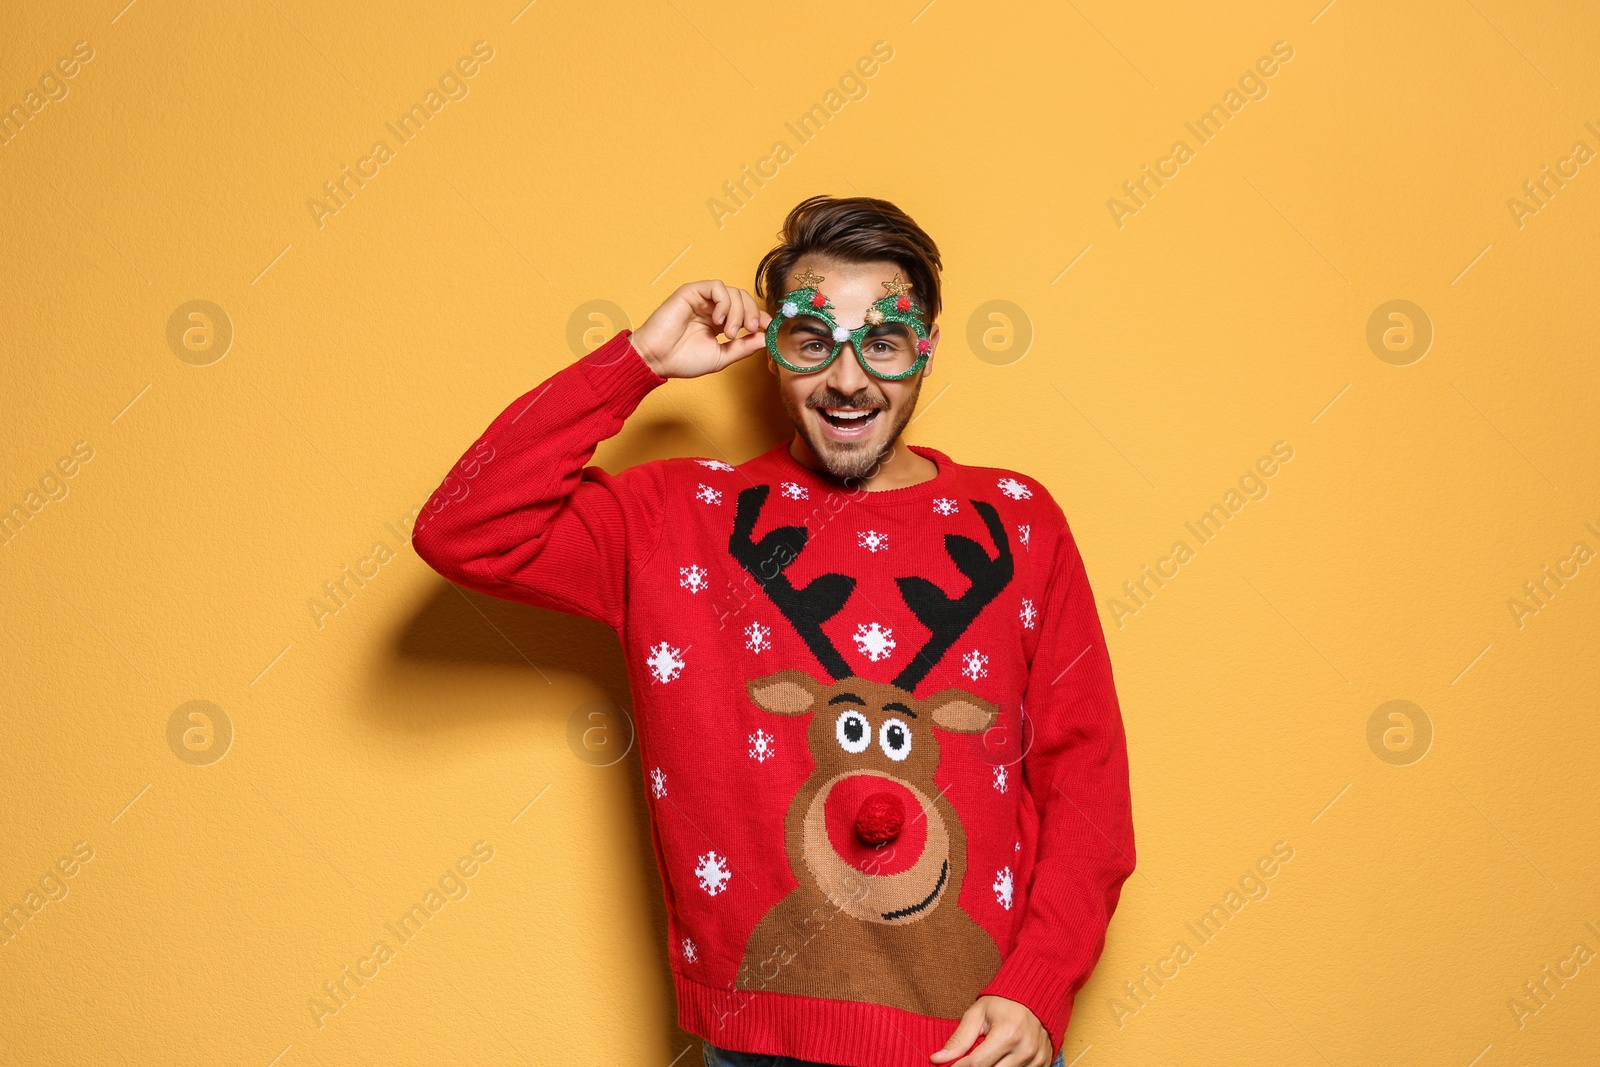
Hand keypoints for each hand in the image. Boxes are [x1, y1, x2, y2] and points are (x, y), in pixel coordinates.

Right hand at [629, 279, 772, 378]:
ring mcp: (702, 299)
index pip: (745, 311)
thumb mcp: (721, 357)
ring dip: (738, 312)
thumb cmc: (683, 360)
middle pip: (743, 298)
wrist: (657, 359)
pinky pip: (716, 287)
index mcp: (719, 322)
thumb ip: (743, 347)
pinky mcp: (691, 292)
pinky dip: (724, 302)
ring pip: (733, 292)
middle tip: (750, 330)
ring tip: (729, 332)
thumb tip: (765, 338)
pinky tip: (718, 320)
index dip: (759, 316)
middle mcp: (712, 308)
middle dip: (751, 313)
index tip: (768, 327)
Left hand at [930, 996, 1052, 1066]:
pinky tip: (1001, 1058)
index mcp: (1008, 1034)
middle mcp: (1025, 1049)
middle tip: (967, 1061)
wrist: (1035, 995)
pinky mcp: (1044, 1063)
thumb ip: (958, 1039)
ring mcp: (1037, 1058)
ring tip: (987, 1054)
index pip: (977, 1064)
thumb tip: (937, 1059)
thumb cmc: (1003, 1003)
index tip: (949, 1066)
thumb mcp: (977, 1014)